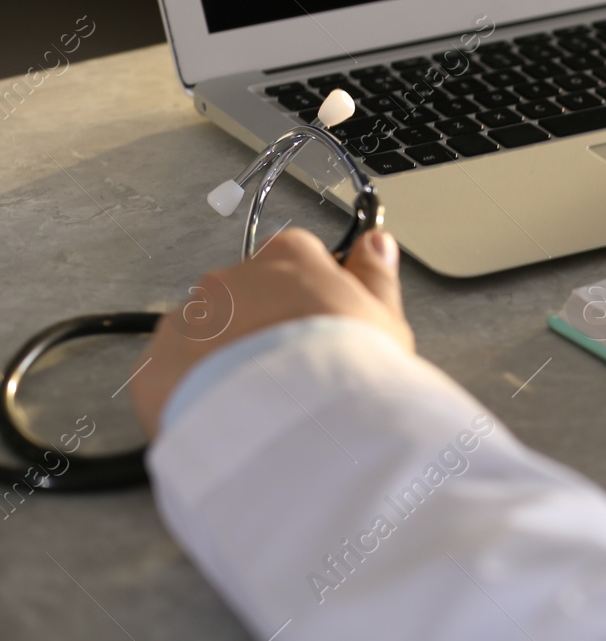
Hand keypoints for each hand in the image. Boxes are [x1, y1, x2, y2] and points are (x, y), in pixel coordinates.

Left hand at [129, 228, 412, 436]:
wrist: (296, 430)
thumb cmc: (347, 373)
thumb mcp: (384, 322)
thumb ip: (374, 276)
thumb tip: (374, 244)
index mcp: (288, 258)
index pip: (296, 256)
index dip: (310, 292)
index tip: (322, 323)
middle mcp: (230, 279)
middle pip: (244, 295)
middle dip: (261, 327)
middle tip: (293, 371)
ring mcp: (187, 322)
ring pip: (205, 334)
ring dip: (224, 359)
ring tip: (259, 403)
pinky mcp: (154, 369)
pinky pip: (170, 376)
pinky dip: (190, 393)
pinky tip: (226, 419)